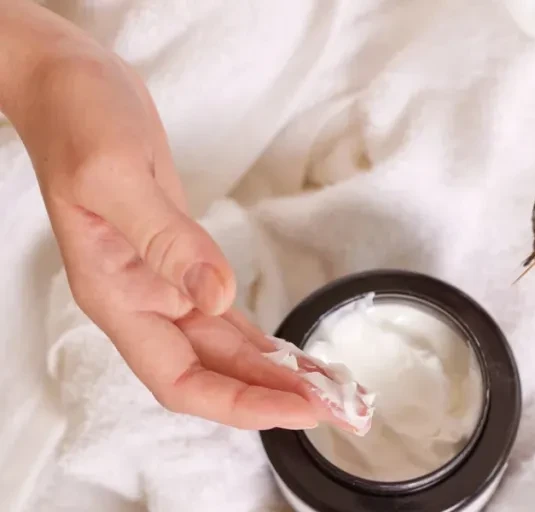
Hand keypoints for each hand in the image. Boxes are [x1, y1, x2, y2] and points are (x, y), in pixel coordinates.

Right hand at [2, 6, 323, 429]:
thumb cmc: (79, 122)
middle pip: (212, 376)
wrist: (70, 85)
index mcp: (117, 296)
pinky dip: (261, 341)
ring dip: (275, 374)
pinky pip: (226, 319)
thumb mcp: (117, 176)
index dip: (239, 403)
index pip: (181, 379)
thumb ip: (167, 241)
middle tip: (339, 409)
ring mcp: (162, 284)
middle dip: (273, 398)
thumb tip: (215, 297)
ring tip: (330, 390)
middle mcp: (141, 302)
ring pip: (225, 351)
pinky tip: (292, 356)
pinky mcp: (183, 261)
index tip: (297, 408)